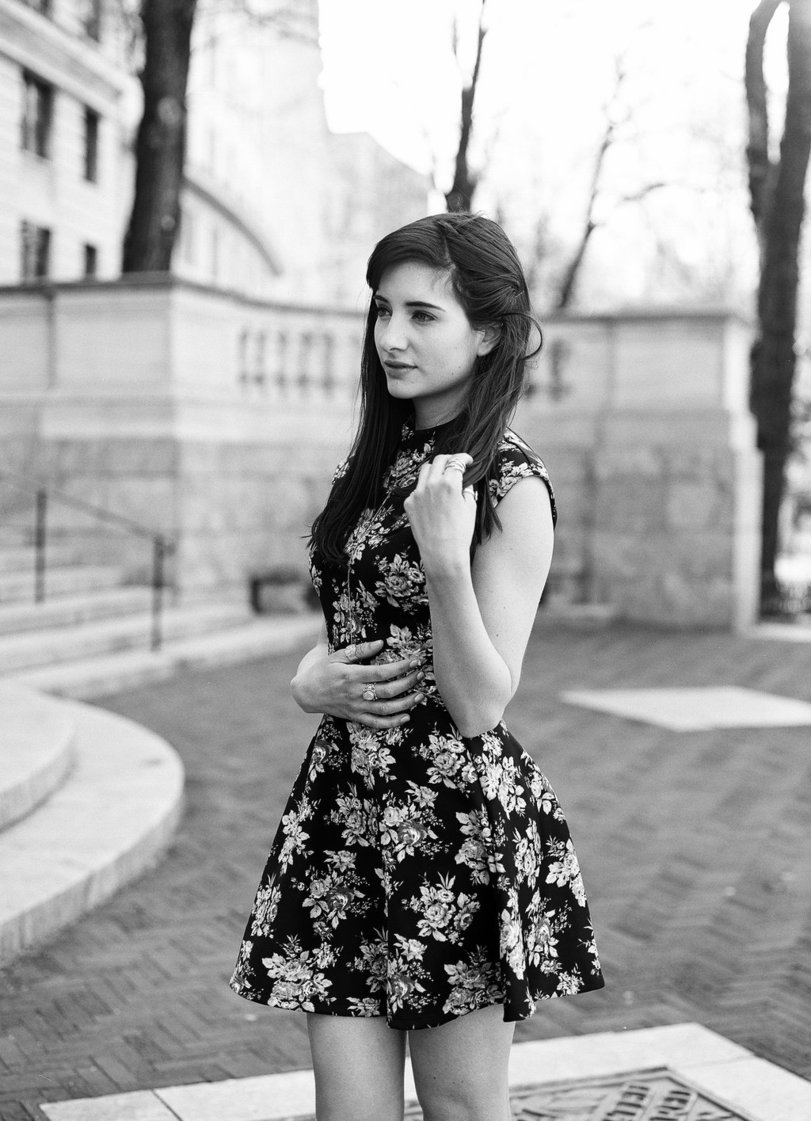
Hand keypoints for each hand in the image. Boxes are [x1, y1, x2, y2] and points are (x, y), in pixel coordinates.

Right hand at [291, 639, 424, 728]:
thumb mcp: (337, 655)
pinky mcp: (355, 717)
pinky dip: (392, 722)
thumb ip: (359, 650)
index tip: (415, 661)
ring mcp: (356, 707)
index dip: (401, 668)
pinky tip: (406, 716)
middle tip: (422, 675)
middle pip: (388, 691)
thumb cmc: (323, 670)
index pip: (382, 672)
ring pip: (385, 709)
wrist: (306, 692)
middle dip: (408, 683)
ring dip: (406, 703)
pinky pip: (376, 723)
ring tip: (420, 695)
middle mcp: (355, 693)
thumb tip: (380, 643)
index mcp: (351, 676)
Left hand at [404, 453, 475, 571]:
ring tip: (442, 477)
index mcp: (449, 483)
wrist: (442, 553)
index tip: (468, 461)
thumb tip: (464, 481)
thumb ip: (467, 488)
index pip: (456, 461)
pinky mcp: (409, 503)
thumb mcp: (470, 507)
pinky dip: (426, 488)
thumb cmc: (460, 533)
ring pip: (425, 471)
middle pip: (438, 460)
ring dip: (435, 470)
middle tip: (455, 465)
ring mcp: (417, 493)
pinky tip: (432, 497)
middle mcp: (431, 484)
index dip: (464, 458)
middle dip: (449, 459)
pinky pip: (417, 488)